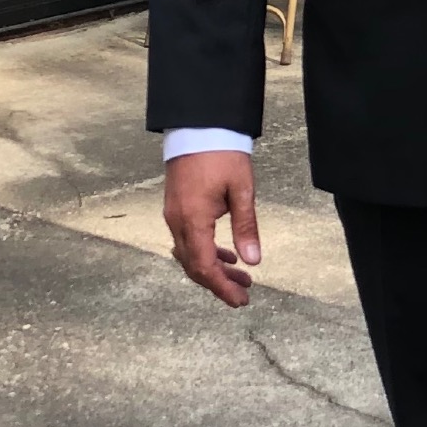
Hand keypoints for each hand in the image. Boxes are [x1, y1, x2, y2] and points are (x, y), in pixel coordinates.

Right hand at [164, 151, 261, 307]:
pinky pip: (187, 241)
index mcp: (193, 219)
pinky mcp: (176, 208)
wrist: (198, 126)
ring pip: (189, 255)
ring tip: (240, 276)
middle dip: (219, 283)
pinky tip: (225, 254)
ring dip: (213, 269)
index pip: (204, 266)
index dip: (222, 287)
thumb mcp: (241, 190)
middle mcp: (177, 221)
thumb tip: (253, 261)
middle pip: (194, 266)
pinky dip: (205, 253)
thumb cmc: (222, 154)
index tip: (241, 300)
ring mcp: (173, 215)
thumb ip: (246, 227)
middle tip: (245, 293)